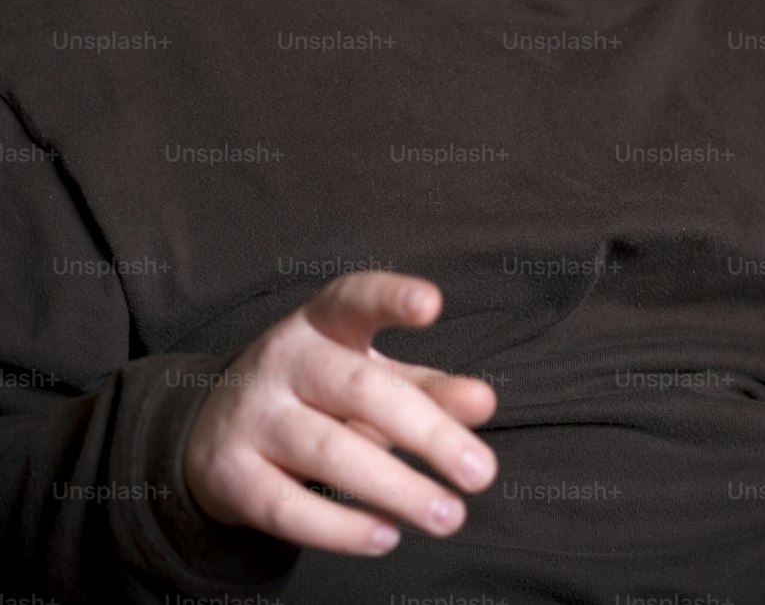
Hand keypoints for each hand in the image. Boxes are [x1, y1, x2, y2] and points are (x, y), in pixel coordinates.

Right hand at [182, 272, 497, 554]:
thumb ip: (427, 389)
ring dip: (396, 488)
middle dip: (426, 432)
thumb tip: (483, 402)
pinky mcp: (231, 474)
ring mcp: (253, 415)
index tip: (431, 304)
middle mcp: (283, 359)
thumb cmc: (315, 396)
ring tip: (449, 515)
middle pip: (359, 389)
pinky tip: (385, 536)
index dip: (390, 298)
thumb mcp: (369, 378)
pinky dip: (339, 528)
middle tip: (482, 473)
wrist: (212, 430)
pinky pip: (287, 507)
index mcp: (322, 324)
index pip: (354, 299)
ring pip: (328, 451)